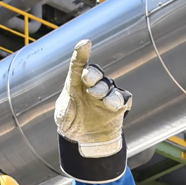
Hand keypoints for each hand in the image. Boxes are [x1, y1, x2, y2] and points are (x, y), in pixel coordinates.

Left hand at [54, 39, 132, 180]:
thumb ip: (65, 109)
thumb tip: (71, 102)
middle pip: (95, 72)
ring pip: (109, 84)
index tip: (85, 43)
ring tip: (97, 98)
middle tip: (87, 79)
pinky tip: (111, 105)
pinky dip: (118, 99)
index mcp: (75, 84)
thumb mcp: (63, 117)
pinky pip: (122, 97)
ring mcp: (106, 95)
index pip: (78, 65)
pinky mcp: (118, 105)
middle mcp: (92, 85)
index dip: (81, 53)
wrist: (87, 141)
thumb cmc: (72, 122)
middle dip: (93, 73)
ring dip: (103, 89)